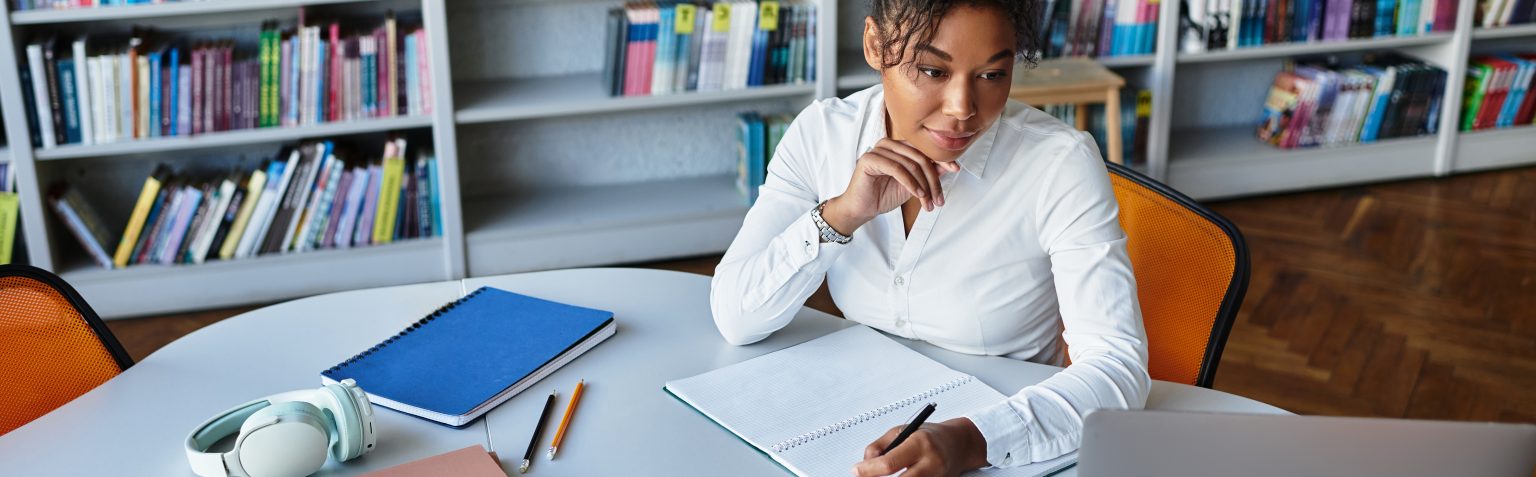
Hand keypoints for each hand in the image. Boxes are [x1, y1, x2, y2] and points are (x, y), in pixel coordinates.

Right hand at [821, 139, 961, 234]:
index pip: (924, 149)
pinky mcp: (869, 159)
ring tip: (927, 202)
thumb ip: (927, 173)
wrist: (862, 208)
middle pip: (919, 157)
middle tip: (939, 199)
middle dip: (933, 180)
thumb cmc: (883, 195)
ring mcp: (878, 150)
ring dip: (923, 185)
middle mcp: (889, 144)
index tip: (955, 169)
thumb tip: (948, 165)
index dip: (941, 158)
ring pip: (910, 163)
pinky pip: (897, 169)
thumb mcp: (912, 185)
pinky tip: (917, 194)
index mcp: (899, 147)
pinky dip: (910, 183)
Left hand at [851, 418, 989, 476]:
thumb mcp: (902, 431)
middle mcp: (931, 463)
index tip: (855, 470)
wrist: (959, 444)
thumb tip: (864, 464)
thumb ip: (880, 446)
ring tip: (879, 475)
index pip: (889, 463)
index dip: (868, 470)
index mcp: (920, 443)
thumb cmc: (928, 436)